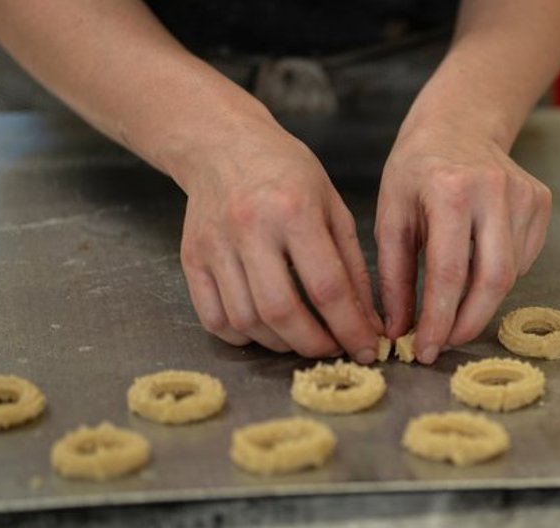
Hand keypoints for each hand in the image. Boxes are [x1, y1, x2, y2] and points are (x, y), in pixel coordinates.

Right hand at [177, 116, 382, 361]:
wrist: (222, 145)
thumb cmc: (287, 173)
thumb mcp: (333, 207)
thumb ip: (353, 267)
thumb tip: (368, 325)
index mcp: (294, 210)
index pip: (326, 287)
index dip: (350, 328)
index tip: (367, 350)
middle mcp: (250, 228)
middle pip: (281, 311)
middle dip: (313, 344)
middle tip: (333, 349)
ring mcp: (214, 245)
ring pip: (246, 321)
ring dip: (280, 344)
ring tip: (302, 338)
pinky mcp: (191, 258)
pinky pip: (214, 318)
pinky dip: (242, 336)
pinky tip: (265, 330)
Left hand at [375, 124, 551, 363]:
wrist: (458, 123)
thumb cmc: (415, 171)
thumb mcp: (391, 217)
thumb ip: (394, 278)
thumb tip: (398, 332)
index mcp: (450, 189)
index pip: (449, 272)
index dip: (439, 319)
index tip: (426, 350)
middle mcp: (494, 190)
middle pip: (493, 279)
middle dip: (470, 323)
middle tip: (446, 343)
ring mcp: (525, 195)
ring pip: (510, 273)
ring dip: (481, 301)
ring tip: (454, 303)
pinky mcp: (541, 202)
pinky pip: (523, 259)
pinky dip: (498, 275)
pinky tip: (477, 262)